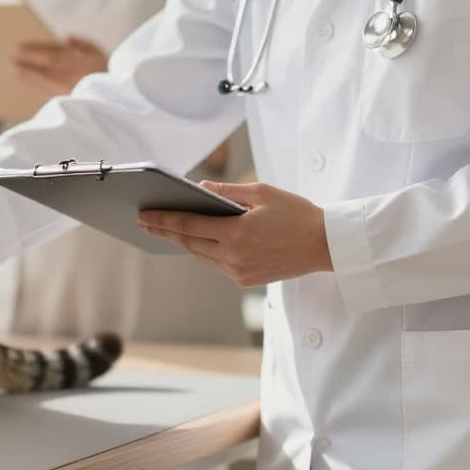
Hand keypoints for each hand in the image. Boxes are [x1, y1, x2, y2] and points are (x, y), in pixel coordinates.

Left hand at [10, 36, 107, 98]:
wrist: (119, 101)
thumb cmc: (108, 73)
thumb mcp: (101, 54)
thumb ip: (83, 44)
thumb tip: (65, 37)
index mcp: (83, 64)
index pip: (53, 57)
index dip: (34, 53)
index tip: (18, 49)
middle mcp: (76, 79)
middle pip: (45, 70)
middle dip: (26, 65)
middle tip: (9, 61)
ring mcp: (72, 93)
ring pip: (44, 83)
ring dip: (27, 77)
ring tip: (14, 71)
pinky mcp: (70, 103)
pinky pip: (48, 93)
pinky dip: (36, 87)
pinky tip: (27, 83)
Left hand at [137, 181, 332, 287]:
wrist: (326, 245)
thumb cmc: (296, 214)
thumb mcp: (262, 193)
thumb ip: (227, 192)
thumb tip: (199, 189)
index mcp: (236, 232)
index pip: (188, 225)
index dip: (162, 220)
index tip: (143, 214)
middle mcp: (233, 256)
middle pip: (189, 242)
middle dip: (165, 232)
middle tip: (144, 222)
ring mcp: (239, 271)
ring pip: (201, 255)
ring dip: (184, 242)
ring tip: (165, 230)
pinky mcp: (246, 280)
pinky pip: (217, 264)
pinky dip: (205, 251)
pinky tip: (196, 241)